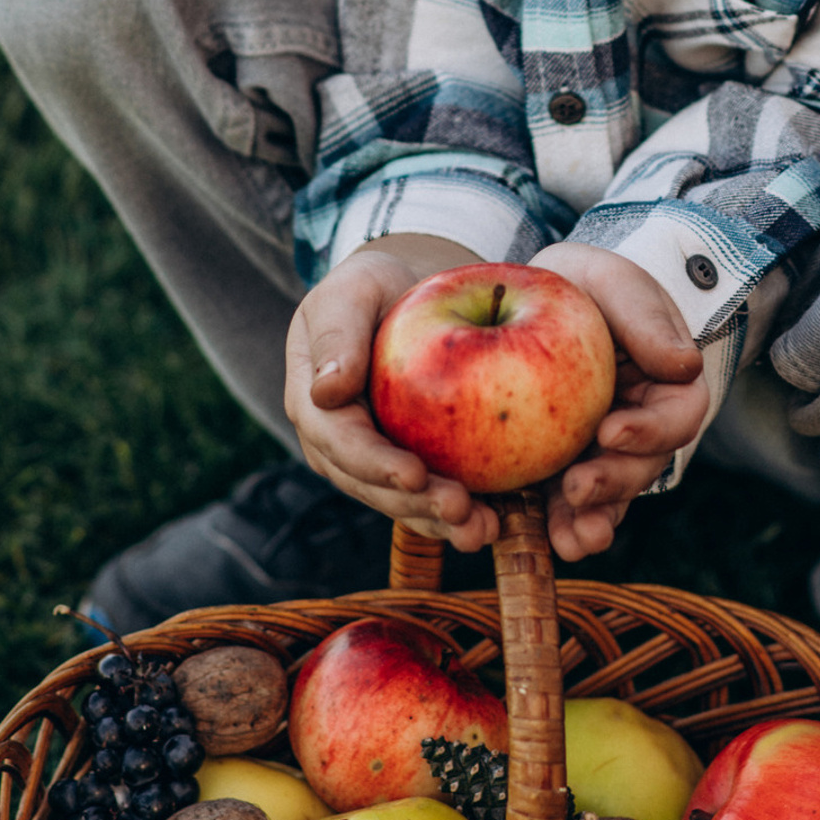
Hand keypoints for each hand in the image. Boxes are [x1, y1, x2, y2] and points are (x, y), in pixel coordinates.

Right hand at [283, 234, 500, 551]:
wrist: (406, 295)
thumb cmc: (375, 289)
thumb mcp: (352, 293)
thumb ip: (338, 334)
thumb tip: (325, 390)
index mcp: (316, 409)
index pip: (341, 445)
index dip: (375, 466)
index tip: (414, 476)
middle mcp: (341, 447)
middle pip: (375, 488)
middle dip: (416, 507)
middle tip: (462, 512)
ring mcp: (377, 462)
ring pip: (405, 503)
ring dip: (442, 523)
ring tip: (485, 530)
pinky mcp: (415, 465)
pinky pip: (436, 494)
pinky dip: (467, 509)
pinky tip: (503, 519)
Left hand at [530, 243, 706, 563]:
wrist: (545, 296)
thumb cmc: (589, 283)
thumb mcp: (617, 284)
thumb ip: (646, 319)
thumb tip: (686, 365)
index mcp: (669, 386)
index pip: (677, 416)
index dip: (651, 431)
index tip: (611, 430)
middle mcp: (643, 427)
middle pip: (642, 467)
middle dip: (613, 483)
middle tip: (577, 486)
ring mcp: (604, 453)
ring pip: (609, 496)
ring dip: (592, 518)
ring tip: (569, 537)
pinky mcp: (564, 467)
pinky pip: (567, 502)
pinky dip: (559, 523)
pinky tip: (547, 539)